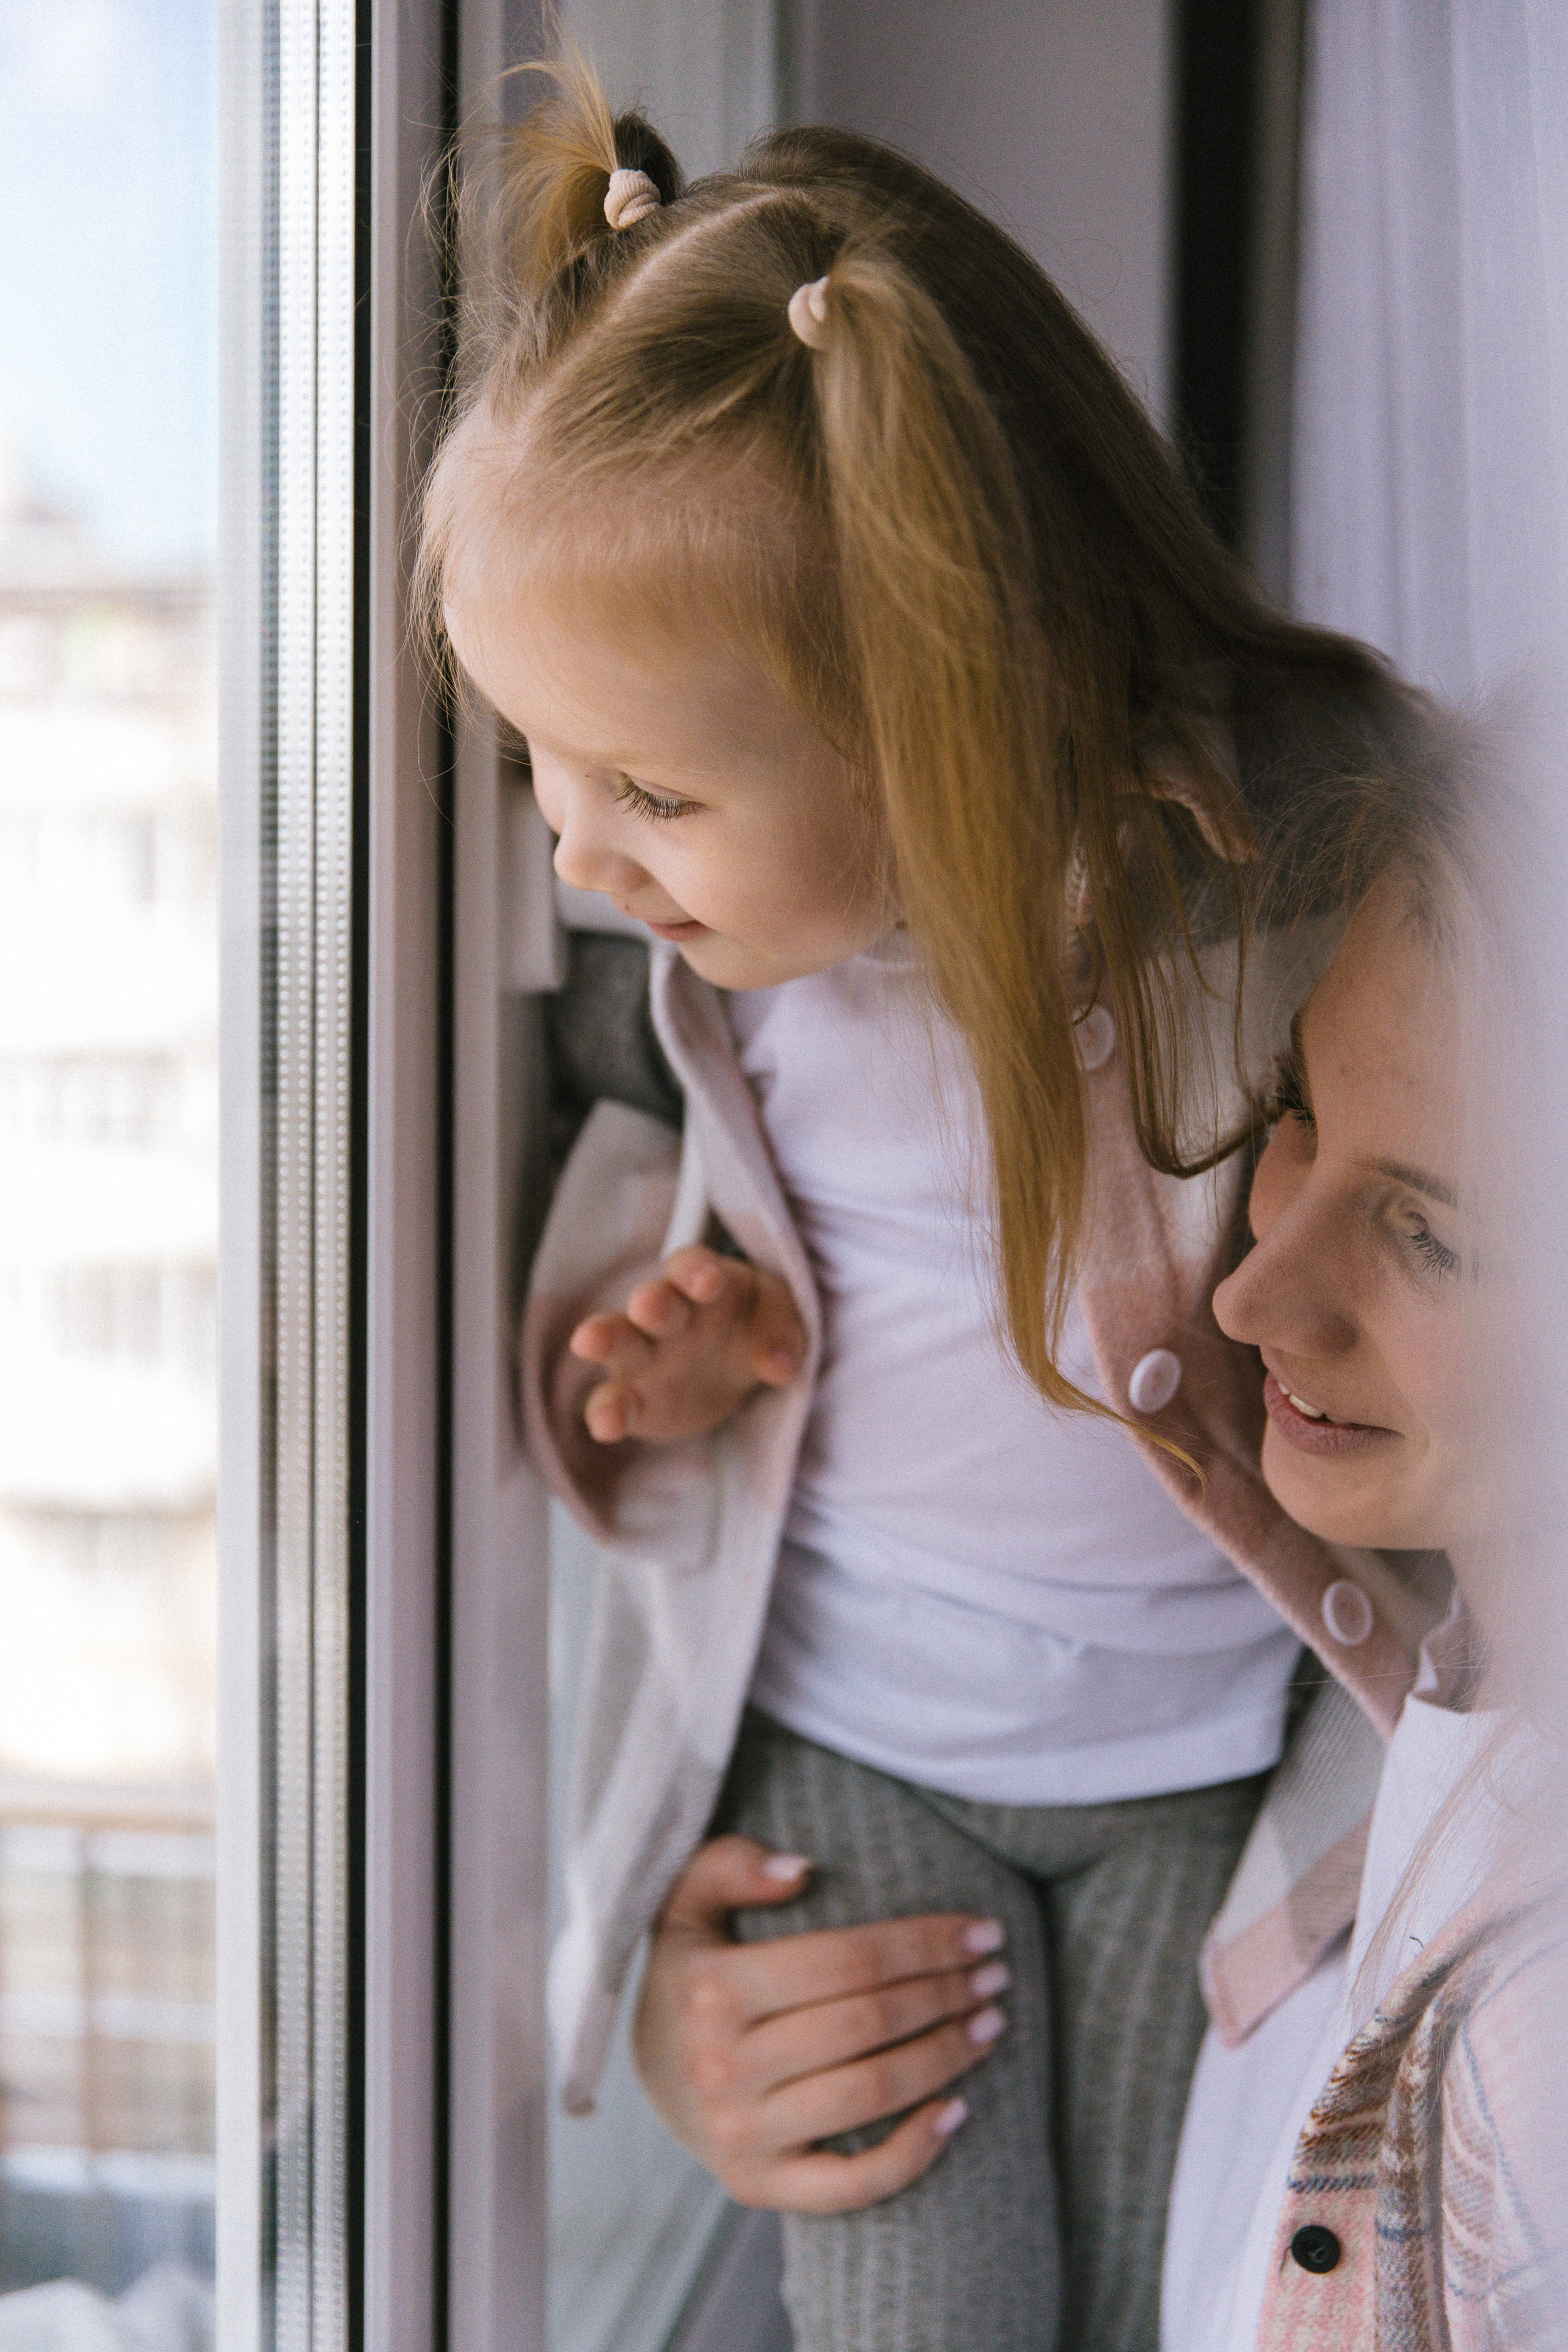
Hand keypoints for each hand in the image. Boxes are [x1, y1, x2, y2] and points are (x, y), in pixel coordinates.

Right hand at [569, 1245, 804, 1444]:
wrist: (732, 1374)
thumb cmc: (752, 1324)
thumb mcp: (779, 1315)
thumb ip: (780, 1330)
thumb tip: (779, 1365)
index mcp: (701, 1282)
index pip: (691, 1265)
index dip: (696, 1269)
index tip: (708, 1280)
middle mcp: (666, 1316)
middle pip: (654, 1302)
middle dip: (652, 1302)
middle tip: (648, 1304)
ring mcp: (645, 1358)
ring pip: (622, 1345)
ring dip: (607, 1340)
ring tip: (588, 1342)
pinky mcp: (637, 1401)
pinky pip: (616, 1403)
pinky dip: (607, 1412)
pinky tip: (605, 1424)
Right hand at [632, 1837, 1009, 2212]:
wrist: (653, 2071)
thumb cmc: (690, 1971)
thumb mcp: (688, 1901)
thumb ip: (732, 1865)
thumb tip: (803, 1869)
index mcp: (713, 1988)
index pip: (849, 1959)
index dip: (925, 1942)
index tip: (982, 1931)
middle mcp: (723, 2066)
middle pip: (868, 2022)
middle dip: (946, 1992)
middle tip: (996, 1974)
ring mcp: (740, 2134)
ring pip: (870, 2093)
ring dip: (945, 2057)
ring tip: (990, 2025)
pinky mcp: (757, 2186)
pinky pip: (850, 2185)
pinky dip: (912, 2155)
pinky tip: (956, 2112)